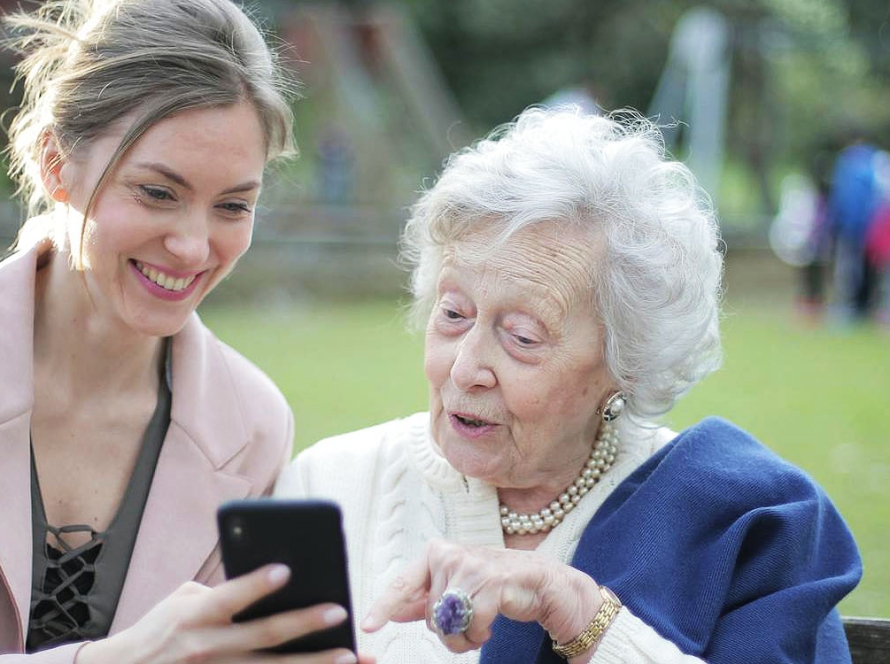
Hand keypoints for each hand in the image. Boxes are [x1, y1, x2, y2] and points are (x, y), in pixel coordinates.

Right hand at [77, 564, 374, 663]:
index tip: (287, 569)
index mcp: (195, 616)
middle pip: (263, 636)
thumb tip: (269, 584)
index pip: (229, 597)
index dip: (257, 584)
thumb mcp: (181, 602)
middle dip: (306, 624)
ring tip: (348, 657)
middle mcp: (206, 648)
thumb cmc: (160, 631)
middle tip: (341, 612)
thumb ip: (221, 593)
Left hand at [361, 539, 601, 657]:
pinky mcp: (490, 582)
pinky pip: (471, 625)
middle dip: (448, 629)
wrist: (540, 581)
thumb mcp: (456, 589)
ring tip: (480, 624)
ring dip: (465, 636)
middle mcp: (450, 555)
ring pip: (448, 623)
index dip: (384, 606)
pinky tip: (490, 624)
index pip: (404, 584)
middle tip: (468, 622)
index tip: (368, 626)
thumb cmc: (495, 584)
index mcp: (436, 554)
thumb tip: (394, 610)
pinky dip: (479, 635)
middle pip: (430, 615)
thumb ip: (425, 599)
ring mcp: (470, 566)